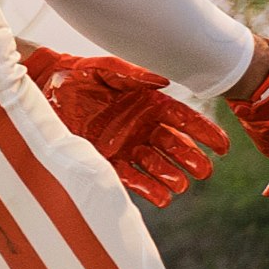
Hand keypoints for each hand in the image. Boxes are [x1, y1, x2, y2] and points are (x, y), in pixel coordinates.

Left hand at [18, 43, 225, 205]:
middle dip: (192, 160)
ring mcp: (126, 146)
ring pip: (157, 166)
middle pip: (175, 147)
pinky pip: (133, 178)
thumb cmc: (78, 74)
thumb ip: (134, 74)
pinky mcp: (107, 160)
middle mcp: (142, 128)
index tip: (223, 148)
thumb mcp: (107, 69)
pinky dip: (149, 189)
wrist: (46, 88)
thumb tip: (164, 83)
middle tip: (204, 172)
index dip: (206, 134)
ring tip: (181, 185)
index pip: (185, 121)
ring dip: (171, 177)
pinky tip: (163, 199)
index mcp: (149, 105)